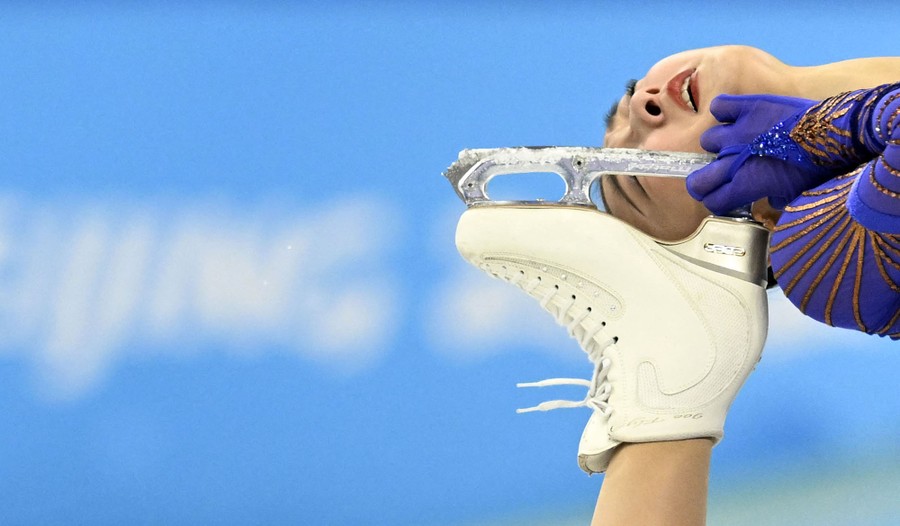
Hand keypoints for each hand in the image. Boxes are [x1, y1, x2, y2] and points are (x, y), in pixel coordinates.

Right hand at [686, 94, 836, 213]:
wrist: (839, 132)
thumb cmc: (820, 166)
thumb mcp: (797, 192)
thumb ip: (774, 197)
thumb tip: (769, 196)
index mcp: (746, 183)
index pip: (711, 200)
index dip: (717, 201)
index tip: (726, 198)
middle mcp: (734, 159)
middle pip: (698, 181)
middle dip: (706, 183)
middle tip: (720, 178)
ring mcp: (738, 130)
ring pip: (708, 141)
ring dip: (720, 144)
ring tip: (737, 142)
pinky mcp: (748, 106)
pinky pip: (719, 106)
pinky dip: (724, 112)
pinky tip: (736, 117)